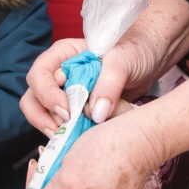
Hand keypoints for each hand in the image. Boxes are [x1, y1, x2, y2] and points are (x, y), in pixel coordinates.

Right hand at [20, 0, 188, 133]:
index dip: (47, 94)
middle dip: (42, 116)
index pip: (39, 74)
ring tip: (67, 137)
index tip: (68, 111)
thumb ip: (110, 84)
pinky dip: (67, 134)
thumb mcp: (124, 60)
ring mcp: (68, 94)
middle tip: (62, 130)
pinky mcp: (80, 111)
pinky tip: (79, 140)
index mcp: (64, 54)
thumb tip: (96, 114)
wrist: (154, 58)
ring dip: (50, 128)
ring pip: (42, 113)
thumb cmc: (137, 49)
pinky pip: (63, 125)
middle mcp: (60, 74)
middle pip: (33, 97)